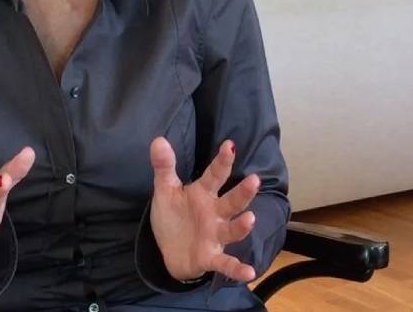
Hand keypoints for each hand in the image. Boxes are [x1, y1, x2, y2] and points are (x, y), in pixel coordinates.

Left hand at [149, 138, 260, 282]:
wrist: (169, 251)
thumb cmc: (174, 216)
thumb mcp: (165, 191)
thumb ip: (164, 167)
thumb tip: (158, 139)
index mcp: (203, 194)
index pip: (215, 175)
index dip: (222, 161)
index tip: (230, 145)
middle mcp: (214, 214)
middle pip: (231, 202)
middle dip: (243, 192)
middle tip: (254, 180)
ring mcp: (215, 236)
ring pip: (231, 229)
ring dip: (241, 226)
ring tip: (250, 218)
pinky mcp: (210, 257)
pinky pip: (225, 263)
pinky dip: (236, 268)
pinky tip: (249, 272)